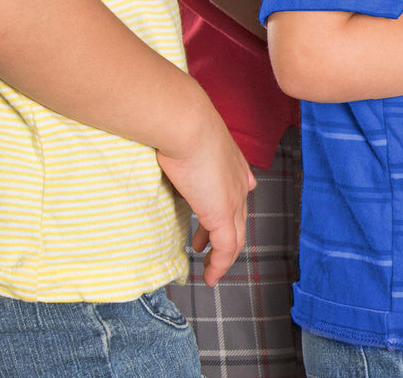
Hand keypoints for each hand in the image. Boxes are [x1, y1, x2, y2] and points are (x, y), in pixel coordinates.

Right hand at [157, 109, 255, 285]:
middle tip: (206, 246)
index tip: (214, 219)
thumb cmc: (178, 124)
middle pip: (239, 217)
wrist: (187, 125)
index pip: (237, 190)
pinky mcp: (222, 215)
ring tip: (210, 269)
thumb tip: (164, 145)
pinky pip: (226, 248)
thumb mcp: (184, 135)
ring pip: (235, 237)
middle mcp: (238, 182)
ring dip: (223, 256)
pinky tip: (210, 277)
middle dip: (224, 235)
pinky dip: (220, 265)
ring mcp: (233, 199)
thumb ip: (180, 145)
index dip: (228, 208)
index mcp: (232, 162)